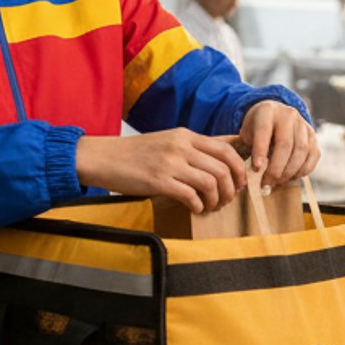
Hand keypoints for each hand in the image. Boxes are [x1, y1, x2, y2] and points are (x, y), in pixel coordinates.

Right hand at [76, 130, 248, 213]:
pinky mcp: (158, 181)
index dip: (239, 169)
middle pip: (222, 169)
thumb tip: (222, 156)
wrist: (103, 157)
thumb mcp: (167, 141)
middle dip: (231, 189)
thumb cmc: (135, 154)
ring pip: (210, 183)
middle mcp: (180, 146)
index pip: (226, 150)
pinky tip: (196, 208)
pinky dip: (199, 206)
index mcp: (185, 135)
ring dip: (216, 199)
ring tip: (211, 206)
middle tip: (227, 200)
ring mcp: (169, 163)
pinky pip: (190, 196)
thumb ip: (193, 148)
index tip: (240, 182)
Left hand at [241, 101, 319, 186]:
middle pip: (285, 143)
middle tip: (267, 181)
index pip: (264, 131)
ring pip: (301, 150)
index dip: (260, 151)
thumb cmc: (257, 129)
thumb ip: (249, 150)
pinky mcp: (313, 135)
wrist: (274, 115)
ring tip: (277, 181)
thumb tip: (256, 173)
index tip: (256, 169)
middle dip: (276, 167)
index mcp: (267, 111)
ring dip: (290, 171)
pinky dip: (303, 170)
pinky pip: (313, 155)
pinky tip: (291, 177)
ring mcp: (303, 124)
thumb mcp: (247, 134)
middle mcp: (288, 115)